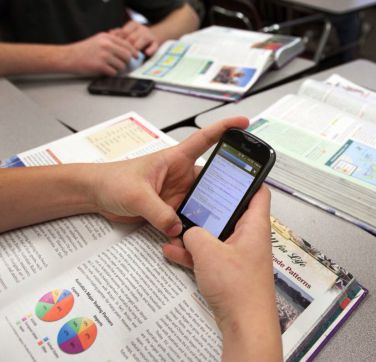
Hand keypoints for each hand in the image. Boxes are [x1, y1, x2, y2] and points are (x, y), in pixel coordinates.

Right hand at [62, 33, 137, 75]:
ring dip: (118, 68)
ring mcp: (104, 55)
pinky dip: (111, 73)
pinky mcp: (100, 66)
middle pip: (127, 56)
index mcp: (107, 37)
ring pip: (122, 65)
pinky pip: (114, 72)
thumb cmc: (83, 50)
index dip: (133, 52)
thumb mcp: (98, 40)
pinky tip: (104, 70)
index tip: (136, 56)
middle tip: (122, 64)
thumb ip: (112, 43)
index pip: (127, 45)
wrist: (68, 57)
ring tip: (109, 67)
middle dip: (126, 62)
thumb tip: (129, 50)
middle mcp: (106, 45)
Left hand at [90, 116, 248, 236]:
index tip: (243, 123)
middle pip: (211, 178)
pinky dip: (193, 226)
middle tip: (241, 198)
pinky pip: (188, 217)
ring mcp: (177, 193)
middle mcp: (180, 175)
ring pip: (202, 201)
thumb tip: (178, 227)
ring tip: (221, 222)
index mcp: (175, 159)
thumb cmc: (112, 180)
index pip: (205, 139)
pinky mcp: (170, 209)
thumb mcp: (136, 194)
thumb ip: (158, 212)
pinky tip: (198, 236)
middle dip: (226, 187)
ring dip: (209, 211)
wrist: (95, 195)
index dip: (225, 128)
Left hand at [111, 20, 159, 55]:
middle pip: (133, 36)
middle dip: (127, 46)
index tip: (115, 49)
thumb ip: (119, 34)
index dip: (119, 40)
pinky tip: (146, 53)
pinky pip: (154, 46)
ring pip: (143, 39)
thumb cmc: (136, 39)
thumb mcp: (127, 34)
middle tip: (122, 55)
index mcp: (133, 25)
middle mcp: (142, 28)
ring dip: (137, 48)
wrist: (152, 38)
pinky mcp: (156, 43)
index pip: (124, 31)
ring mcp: (150, 35)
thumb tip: (109, 33)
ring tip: (133, 56)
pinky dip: (150, 50)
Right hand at [163, 187, 282, 360]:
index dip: (246, 178)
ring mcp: (239, 255)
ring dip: (195, 233)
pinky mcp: (229, 271)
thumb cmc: (240, 288)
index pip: (258, 192)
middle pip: (230, 212)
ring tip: (175, 228)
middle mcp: (249, 237)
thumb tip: (188, 231)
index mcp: (254, 226)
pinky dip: (193, 253)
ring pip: (216, 234)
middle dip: (208, 208)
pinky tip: (173, 251)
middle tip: (191, 198)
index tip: (230, 169)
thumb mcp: (209, 252)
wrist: (245, 323)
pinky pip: (209, 254)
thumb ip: (194, 234)